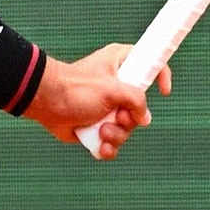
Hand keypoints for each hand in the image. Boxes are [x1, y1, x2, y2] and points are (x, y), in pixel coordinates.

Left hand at [23, 43, 172, 159]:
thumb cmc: (76, 88)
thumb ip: (136, 100)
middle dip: (129, 119)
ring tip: (102, 131)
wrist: (46, 103)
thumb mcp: (112, 89)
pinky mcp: (97, 125)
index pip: (150, 63)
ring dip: (117, 135)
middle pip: (140, 107)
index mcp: (121, 64)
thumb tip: (143, 118)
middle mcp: (117, 85)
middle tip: (116, 116)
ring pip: (127, 128)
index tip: (164, 91)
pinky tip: (100, 146)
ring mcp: (107, 107)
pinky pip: (113, 142)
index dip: (161, 75)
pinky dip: (108, 147)